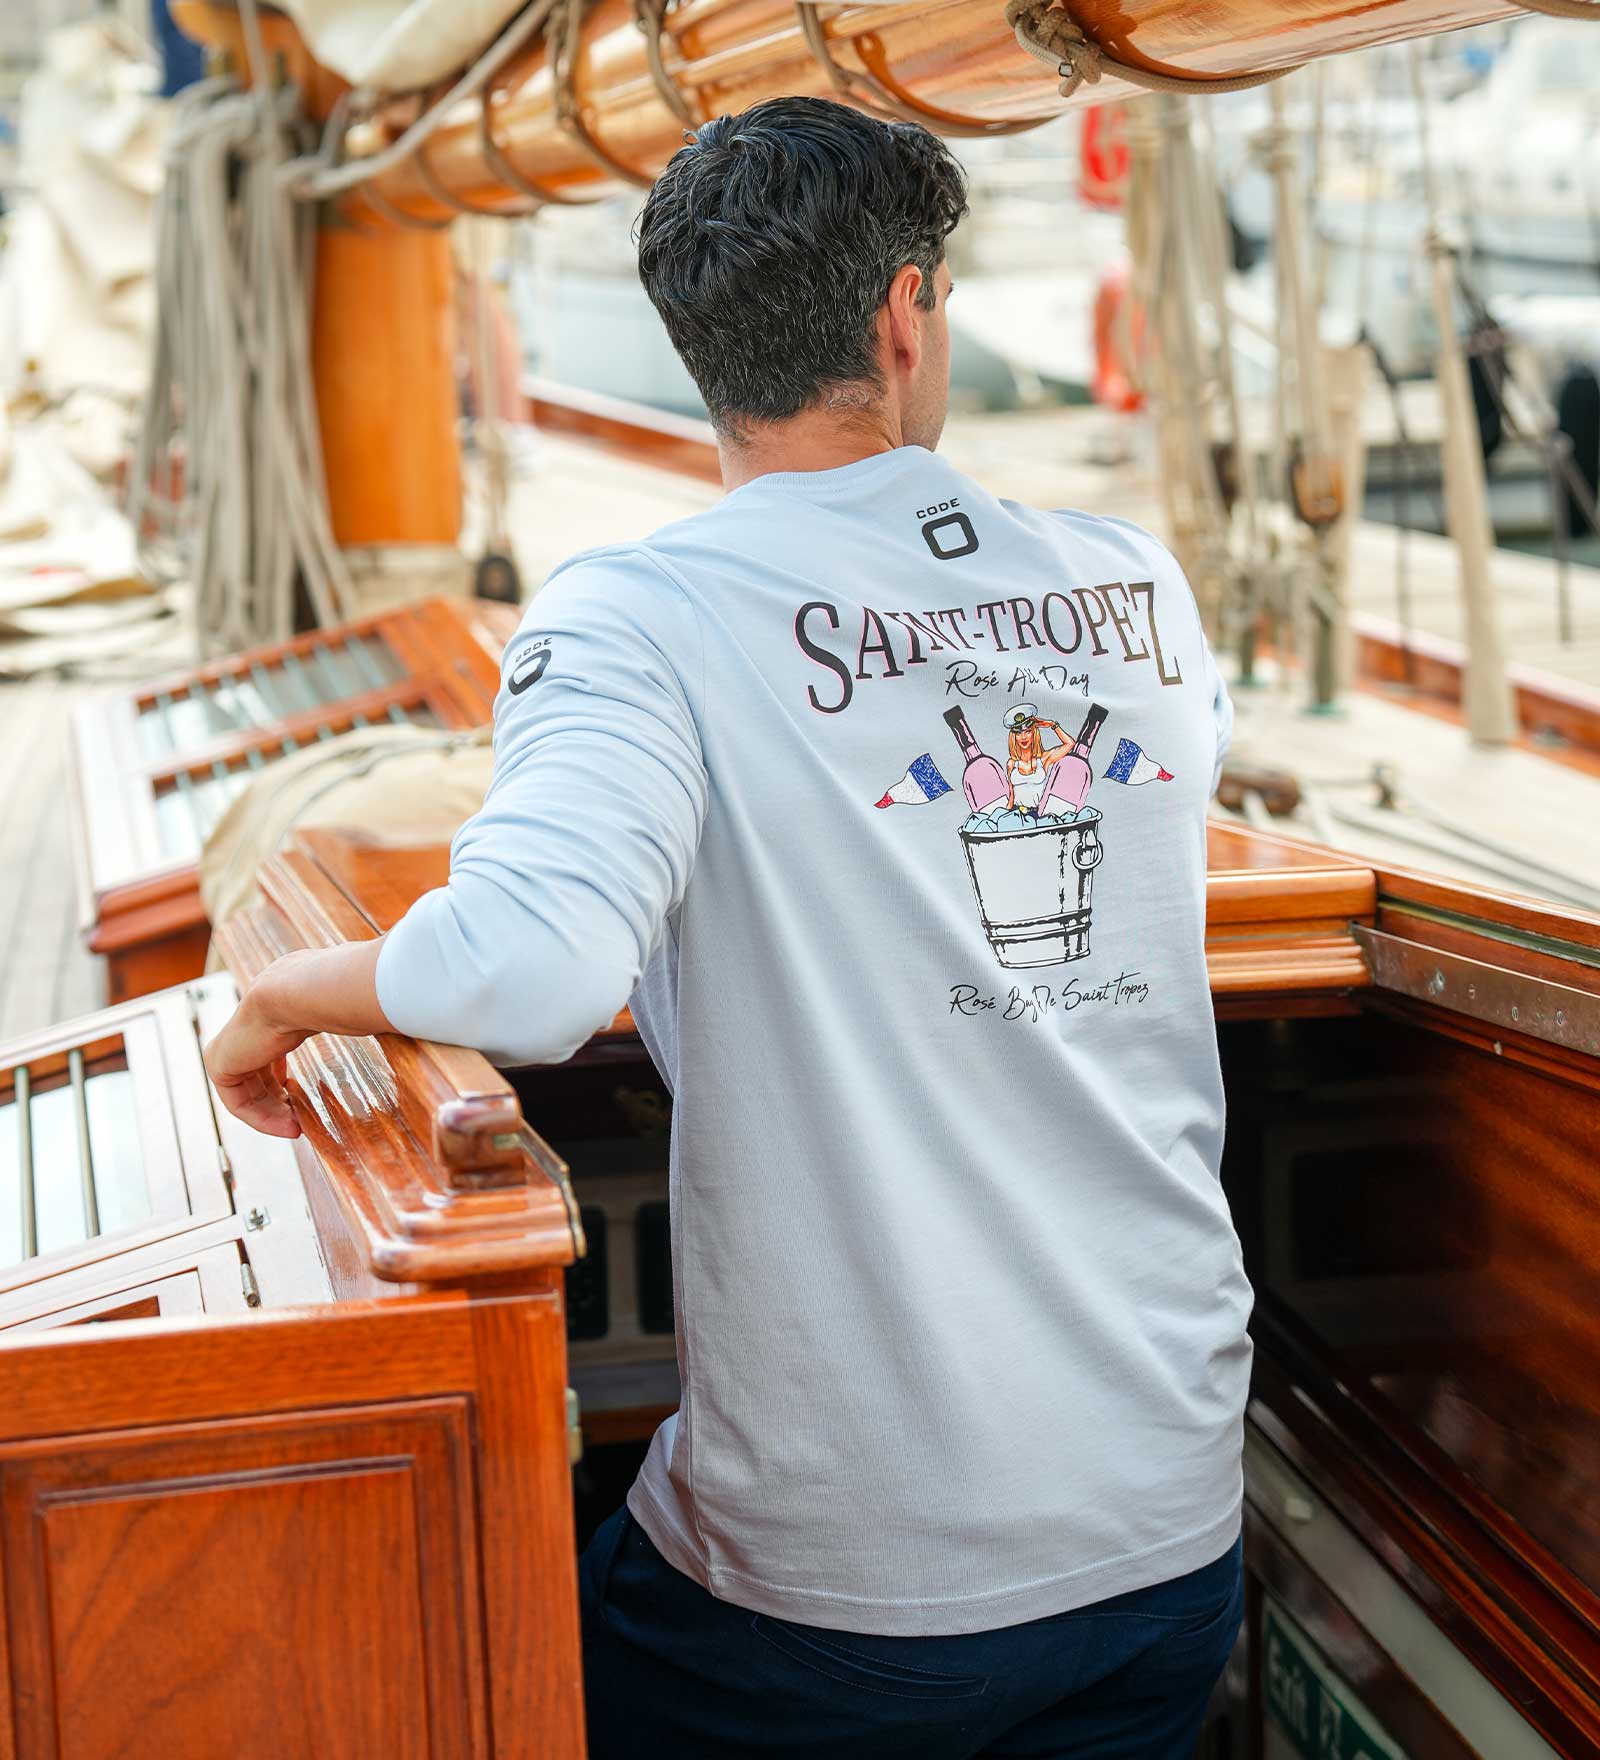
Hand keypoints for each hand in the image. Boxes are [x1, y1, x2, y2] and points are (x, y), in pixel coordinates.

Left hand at [203, 957, 314, 1138]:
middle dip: (280, 1103)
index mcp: (261, 1018)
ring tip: (299, 1129)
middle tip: (302, 1122)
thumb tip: (370, 1022)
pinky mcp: (219, 1066)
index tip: (305, 1101)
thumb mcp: (325, 1016)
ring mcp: (226, 1049)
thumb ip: (331, 1023)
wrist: (295, 994)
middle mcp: (241, 1033)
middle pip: (258, 1079)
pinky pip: (237, 1103)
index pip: (267, 1058)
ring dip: (274, 1116)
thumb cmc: (321, 1000)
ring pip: (248, 1094)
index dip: (285, 1083)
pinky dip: (262, 1119)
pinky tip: (290, 1127)